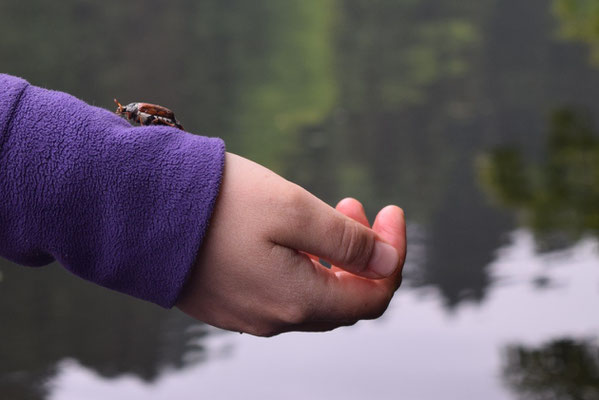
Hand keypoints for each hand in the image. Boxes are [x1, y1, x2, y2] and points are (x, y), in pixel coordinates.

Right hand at [176, 153, 405, 335]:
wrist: (138, 210)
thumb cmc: (217, 203)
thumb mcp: (292, 209)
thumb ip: (346, 241)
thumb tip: (386, 263)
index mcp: (297, 301)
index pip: (372, 296)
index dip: (392, 256)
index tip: (391, 211)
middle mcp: (274, 319)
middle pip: (343, 298)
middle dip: (362, 254)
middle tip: (356, 205)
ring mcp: (247, 315)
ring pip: (312, 295)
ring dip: (331, 257)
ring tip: (328, 211)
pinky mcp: (226, 302)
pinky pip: (281, 292)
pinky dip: (301, 265)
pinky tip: (290, 234)